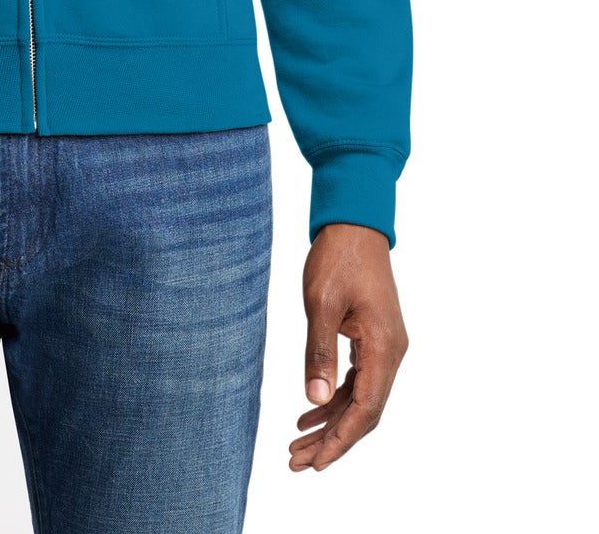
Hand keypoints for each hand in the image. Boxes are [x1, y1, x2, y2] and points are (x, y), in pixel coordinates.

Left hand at [289, 221, 407, 472]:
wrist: (355, 223)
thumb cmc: (338, 258)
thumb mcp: (322, 304)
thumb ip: (319, 352)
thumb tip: (313, 399)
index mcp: (383, 346)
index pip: (366, 409)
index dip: (341, 440)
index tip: (316, 464)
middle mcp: (391, 352)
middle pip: (365, 411)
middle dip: (332, 439)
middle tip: (297, 461)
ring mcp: (384, 345)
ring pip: (360, 398)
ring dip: (331, 421)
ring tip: (297, 442)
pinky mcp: (373, 338)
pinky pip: (357, 379)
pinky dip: (334, 397)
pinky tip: (309, 409)